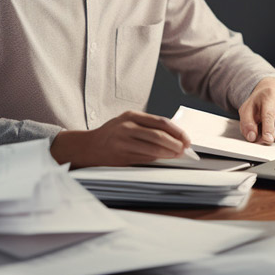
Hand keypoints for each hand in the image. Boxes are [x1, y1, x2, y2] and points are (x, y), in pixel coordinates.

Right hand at [50, 110, 190, 167]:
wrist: (89, 147)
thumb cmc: (112, 134)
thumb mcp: (127, 122)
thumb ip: (146, 126)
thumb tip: (173, 136)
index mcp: (131, 116)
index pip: (160, 122)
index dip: (176, 131)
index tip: (185, 138)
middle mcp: (127, 127)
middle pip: (158, 135)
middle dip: (175, 143)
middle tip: (184, 148)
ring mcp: (123, 141)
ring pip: (153, 148)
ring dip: (169, 153)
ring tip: (177, 154)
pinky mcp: (122, 155)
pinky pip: (145, 158)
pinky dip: (158, 159)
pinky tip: (164, 159)